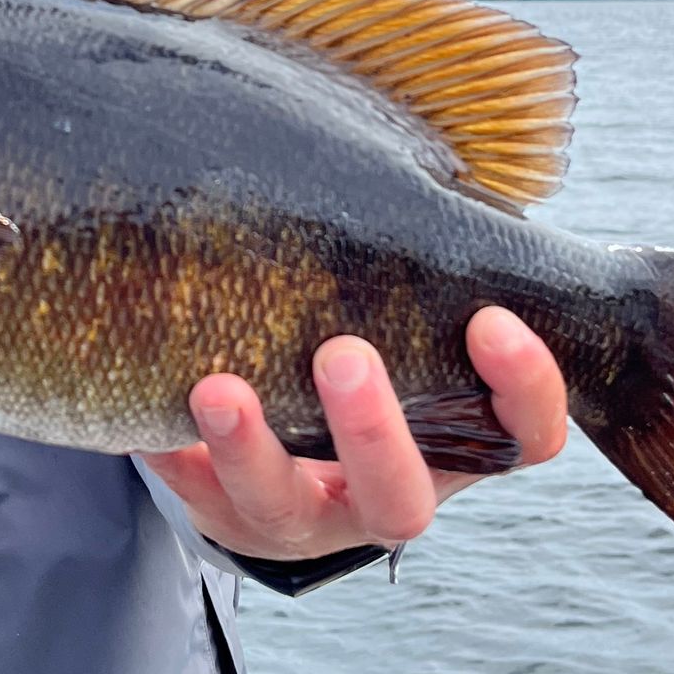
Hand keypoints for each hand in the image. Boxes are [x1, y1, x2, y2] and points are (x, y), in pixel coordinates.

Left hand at [146, 308, 567, 563]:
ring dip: (252, 448)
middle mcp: (391, 492)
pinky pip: (200, 499)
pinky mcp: (233, 518)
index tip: (491, 319)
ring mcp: (308, 517)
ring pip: (287, 505)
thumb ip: (431, 267)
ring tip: (216, 387)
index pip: (527, 432)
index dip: (523, 386)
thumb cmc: (376, 342)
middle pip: (402, 493)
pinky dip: (172, 454)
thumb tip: (430, 155)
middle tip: (341, 354)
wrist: (293, 444)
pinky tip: (146, 413)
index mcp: (461, 442)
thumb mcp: (418, 317)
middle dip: (370, 428)